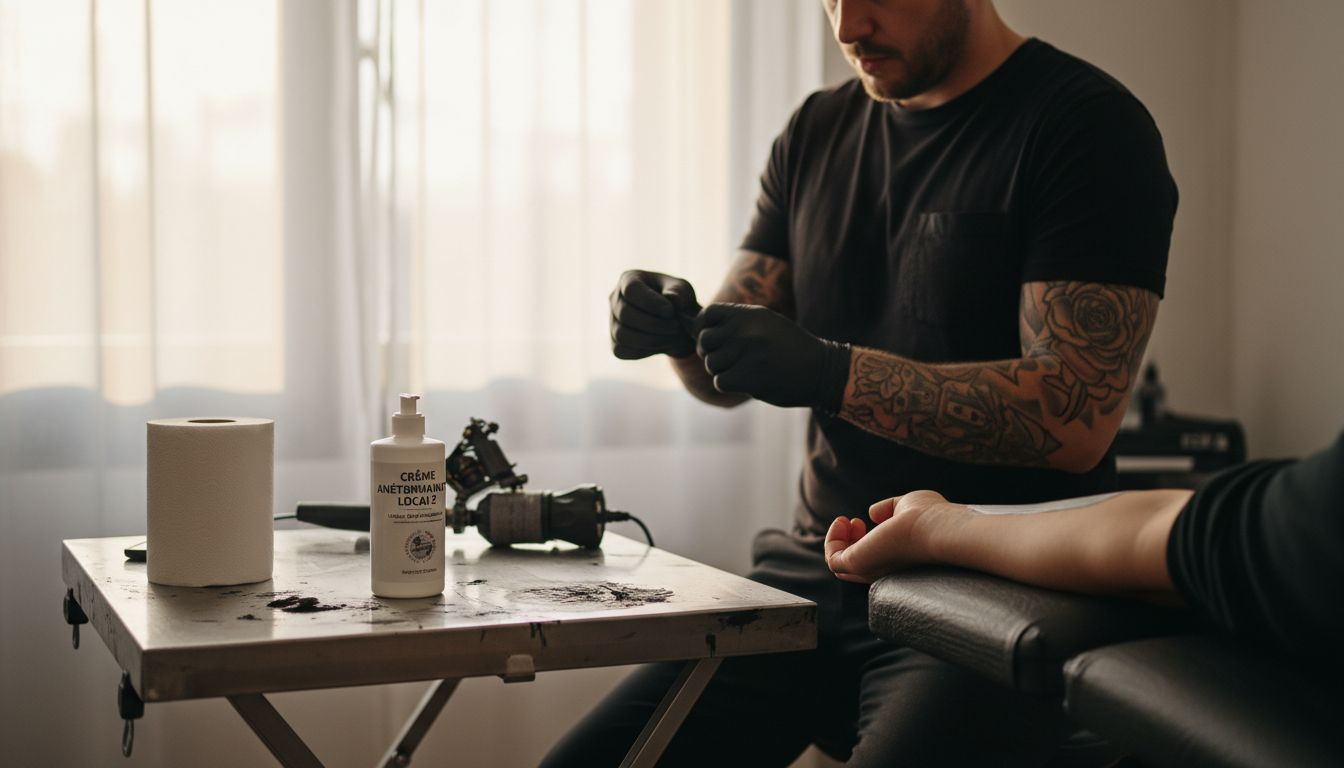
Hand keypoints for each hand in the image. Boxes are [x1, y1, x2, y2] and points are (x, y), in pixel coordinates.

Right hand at [610, 270, 700, 358]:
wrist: (677, 325)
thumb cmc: (678, 301)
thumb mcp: (683, 291)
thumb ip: (679, 292)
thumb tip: (672, 300)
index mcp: (629, 279)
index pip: (631, 289)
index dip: (650, 302)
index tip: (671, 311)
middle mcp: (615, 299)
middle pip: (625, 314)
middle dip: (654, 324)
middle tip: (676, 326)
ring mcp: (612, 322)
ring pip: (622, 335)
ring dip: (651, 339)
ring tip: (671, 336)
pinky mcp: (615, 343)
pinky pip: (622, 350)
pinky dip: (644, 351)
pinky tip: (660, 344)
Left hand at [694, 303, 850, 409]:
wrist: (821, 370)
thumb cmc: (790, 348)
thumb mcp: (767, 323)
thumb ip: (736, 322)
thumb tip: (696, 328)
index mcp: (750, 314)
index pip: (707, 314)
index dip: (702, 328)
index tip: (710, 340)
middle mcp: (747, 330)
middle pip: (704, 341)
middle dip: (709, 353)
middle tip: (725, 360)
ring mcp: (748, 353)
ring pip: (711, 363)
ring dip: (721, 371)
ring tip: (741, 370)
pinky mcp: (750, 377)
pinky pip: (720, 381)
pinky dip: (728, 385)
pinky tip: (745, 382)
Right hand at [825, 490, 957, 583]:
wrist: (937, 529)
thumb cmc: (930, 517)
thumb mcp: (905, 506)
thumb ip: (889, 509)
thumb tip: (873, 513)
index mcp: (894, 560)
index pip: (869, 560)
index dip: (860, 540)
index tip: (864, 520)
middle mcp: (882, 571)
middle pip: (851, 567)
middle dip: (846, 542)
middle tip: (855, 522)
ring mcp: (870, 569)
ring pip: (839, 564)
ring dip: (836, 539)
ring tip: (846, 521)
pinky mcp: (858, 564)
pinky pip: (833, 560)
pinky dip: (832, 539)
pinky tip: (843, 521)